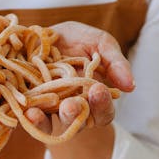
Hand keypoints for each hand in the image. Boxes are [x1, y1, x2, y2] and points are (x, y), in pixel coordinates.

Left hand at [25, 21, 134, 138]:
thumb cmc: (79, 41)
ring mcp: (51, 109)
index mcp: (95, 99)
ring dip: (48, 121)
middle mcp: (74, 109)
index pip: (104, 111)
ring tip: (41, 112)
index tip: (98, 90)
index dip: (102, 105)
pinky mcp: (30, 105)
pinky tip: (27, 112)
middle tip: (71, 105)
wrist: (44, 34)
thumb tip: (131, 86)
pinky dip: (30, 118)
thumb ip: (116, 63)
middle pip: (78, 122)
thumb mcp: (101, 44)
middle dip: (74, 114)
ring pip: (53, 124)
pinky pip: (29, 118)